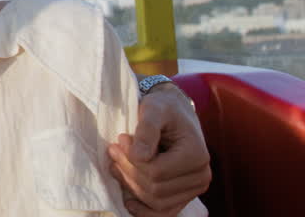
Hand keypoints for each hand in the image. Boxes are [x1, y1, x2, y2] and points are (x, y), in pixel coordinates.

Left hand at [109, 83, 211, 215]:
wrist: (174, 112)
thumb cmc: (163, 108)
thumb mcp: (153, 109)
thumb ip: (146, 130)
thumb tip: (138, 156)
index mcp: (197, 155)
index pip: (156, 172)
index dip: (130, 159)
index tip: (120, 139)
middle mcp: (201, 176)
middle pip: (155, 189)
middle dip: (127, 171)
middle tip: (113, 150)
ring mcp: (194, 188)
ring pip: (156, 202)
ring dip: (131, 186)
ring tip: (117, 165)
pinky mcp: (185, 195)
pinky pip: (165, 212)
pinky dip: (145, 210)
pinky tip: (129, 202)